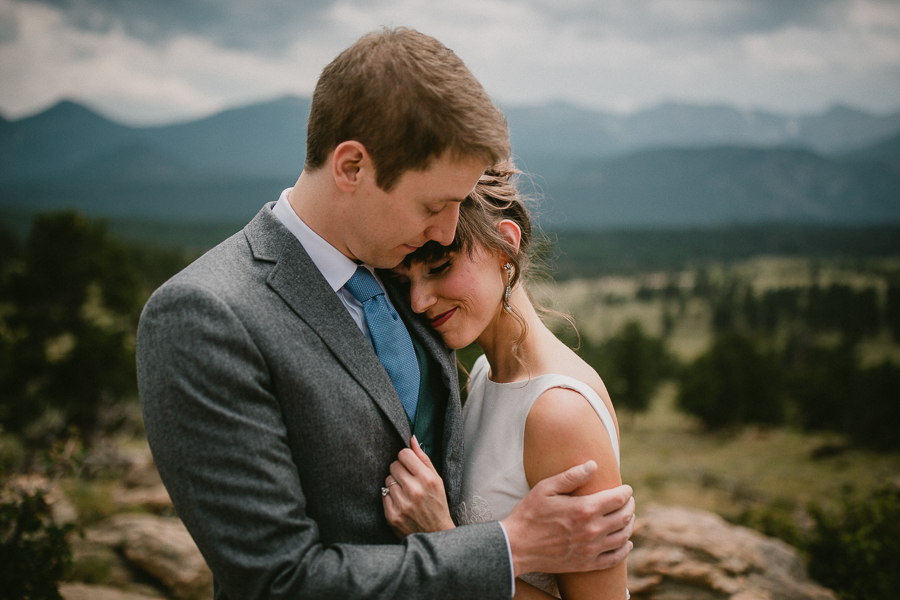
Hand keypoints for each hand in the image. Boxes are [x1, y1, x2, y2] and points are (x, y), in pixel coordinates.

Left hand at [382, 436, 455, 537]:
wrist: (435, 534)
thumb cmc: (437, 504)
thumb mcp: (437, 480)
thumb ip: (423, 459)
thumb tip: (411, 439)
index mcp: (427, 479)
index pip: (403, 454)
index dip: (405, 458)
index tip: (409, 465)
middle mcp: (414, 490)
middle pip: (393, 465)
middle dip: (400, 470)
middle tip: (408, 481)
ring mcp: (401, 504)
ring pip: (387, 480)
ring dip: (394, 484)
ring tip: (405, 493)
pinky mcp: (392, 515)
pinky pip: (383, 495)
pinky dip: (390, 497)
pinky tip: (400, 503)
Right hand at [502, 461, 634, 575]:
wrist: (517, 546)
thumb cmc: (529, 514)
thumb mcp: (546, 488)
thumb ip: (571, 476)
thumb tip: (593, 465)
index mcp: (584, 509)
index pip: (618, 498)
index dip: (626, 492)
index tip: (626, 488)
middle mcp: (592, 530)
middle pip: (624, 516)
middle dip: (630, 506)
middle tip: (628, 501)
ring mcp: (591, 549)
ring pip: (622, 536)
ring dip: (629, 525)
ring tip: (628, 517)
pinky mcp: (587, 564)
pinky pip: (615, 558)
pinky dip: (624, 549)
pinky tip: (625, 542)